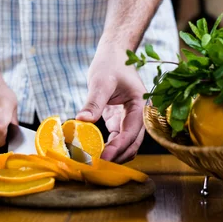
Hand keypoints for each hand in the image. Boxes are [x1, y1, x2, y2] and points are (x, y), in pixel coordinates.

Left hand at [77, 45, 145, 162]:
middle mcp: (139, 115)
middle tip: (98, 166)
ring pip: (127, 145)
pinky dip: (108, 148)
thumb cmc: (110, 64)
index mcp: (141, 106)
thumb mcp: (100, 82)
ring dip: (115, 155)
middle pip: (133, 143)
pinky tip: (95, 153)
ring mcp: (129, 119)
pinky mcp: (120, 121)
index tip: (103, 158)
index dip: (118, 147)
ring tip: (96, 163)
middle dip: (118, 156)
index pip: (132, 132)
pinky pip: (117, 139)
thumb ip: (93, 103)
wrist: (113, 55)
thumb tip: (81, 121)